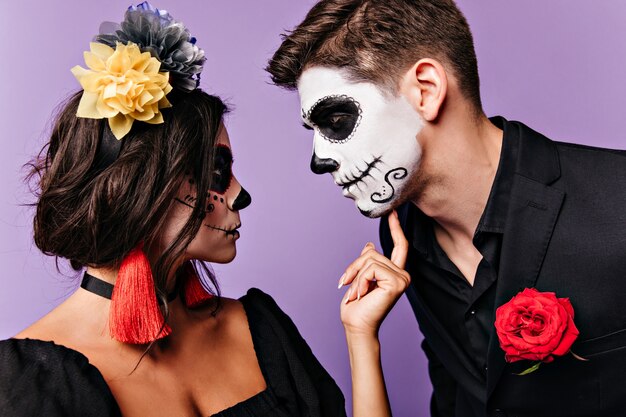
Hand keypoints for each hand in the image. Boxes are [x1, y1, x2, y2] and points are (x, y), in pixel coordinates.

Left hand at [339, 210, 410, 337]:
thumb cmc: (357, 307)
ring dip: (356, 276)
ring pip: (370, 259)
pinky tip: (361, 293)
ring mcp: (402, 279)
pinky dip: (360, 280)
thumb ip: (368, 262)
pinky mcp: (397, 283)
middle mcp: (403, 274)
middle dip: (355, 267)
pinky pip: (371, 268)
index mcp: (395, 272)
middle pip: (373, 252)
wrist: (357, 326)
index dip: (395, 228)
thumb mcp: (360, 277)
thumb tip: (370, 245)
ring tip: (356, 292)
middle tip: (347, 285)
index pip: (399, 245)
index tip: (391, 212)